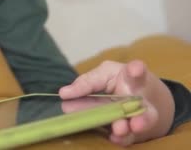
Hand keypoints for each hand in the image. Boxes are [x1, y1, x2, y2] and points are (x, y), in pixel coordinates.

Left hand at [59, 60, 174, 145]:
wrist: (136, 98)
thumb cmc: (118, 81)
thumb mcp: (103, 75)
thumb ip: (86, 83)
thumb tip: (63, 94)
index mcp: (131, 78)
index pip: (136, 72)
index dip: (137, 70)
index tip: (136, 69)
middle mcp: (139, 98)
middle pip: (142, 104)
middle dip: (140, 112)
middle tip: (130, 121)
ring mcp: (140, 116)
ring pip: (139, 123)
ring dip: (128, 127)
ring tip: (119, 129)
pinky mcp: (133, 130)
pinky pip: (128, 136)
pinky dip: (121, 138)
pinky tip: (114, 138)